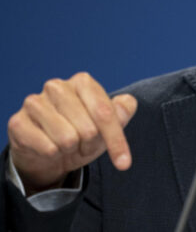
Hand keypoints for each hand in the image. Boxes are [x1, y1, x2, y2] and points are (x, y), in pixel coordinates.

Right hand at [7, 72, 136, 194]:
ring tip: (67, 145)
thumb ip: (123, 112)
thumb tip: (127, 104)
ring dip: (71, 149)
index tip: (124, 163)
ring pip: (67, 139)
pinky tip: (49, 148)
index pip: (105, 113)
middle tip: (83, 144)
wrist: (50, 153)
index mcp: (83, 82)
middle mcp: (57, 86)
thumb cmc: (83, 134)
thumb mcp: (108, 127)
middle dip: (90, 144)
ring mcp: (35, 102)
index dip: (116, 140)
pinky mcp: (18, 122)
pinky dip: (53, 155)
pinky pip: (47, 148)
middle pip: (88, 128)